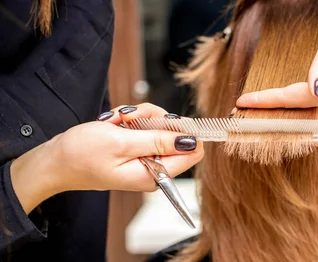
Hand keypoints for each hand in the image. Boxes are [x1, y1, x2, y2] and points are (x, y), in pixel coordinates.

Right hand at [10, 103, 202, 213]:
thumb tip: (191, 140)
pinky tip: (115, 123)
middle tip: (131, 118)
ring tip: (118, 120)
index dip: (184, 130)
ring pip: (160, 126)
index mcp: (155, 174)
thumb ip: (158, 140)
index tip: (165, 119)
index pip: (193, 152)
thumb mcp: (122, 143)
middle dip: (155, 119)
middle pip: (176, 134)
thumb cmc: (81, 155)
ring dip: (140, 117)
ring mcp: (146, 158)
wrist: (55, 161)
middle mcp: (155, 168)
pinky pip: (146, 128)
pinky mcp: (137, 150)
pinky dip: (132, 120)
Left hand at [235, 0, 317, 119]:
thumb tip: (316, 92)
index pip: (297, 101)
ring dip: (289, 128)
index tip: (244, 101)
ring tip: (263, 124)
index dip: (269, 102)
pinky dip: (307, 127)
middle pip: (305, 123)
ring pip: (317, 127)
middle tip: (246, 120)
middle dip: (274, 123)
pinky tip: (294, 126)